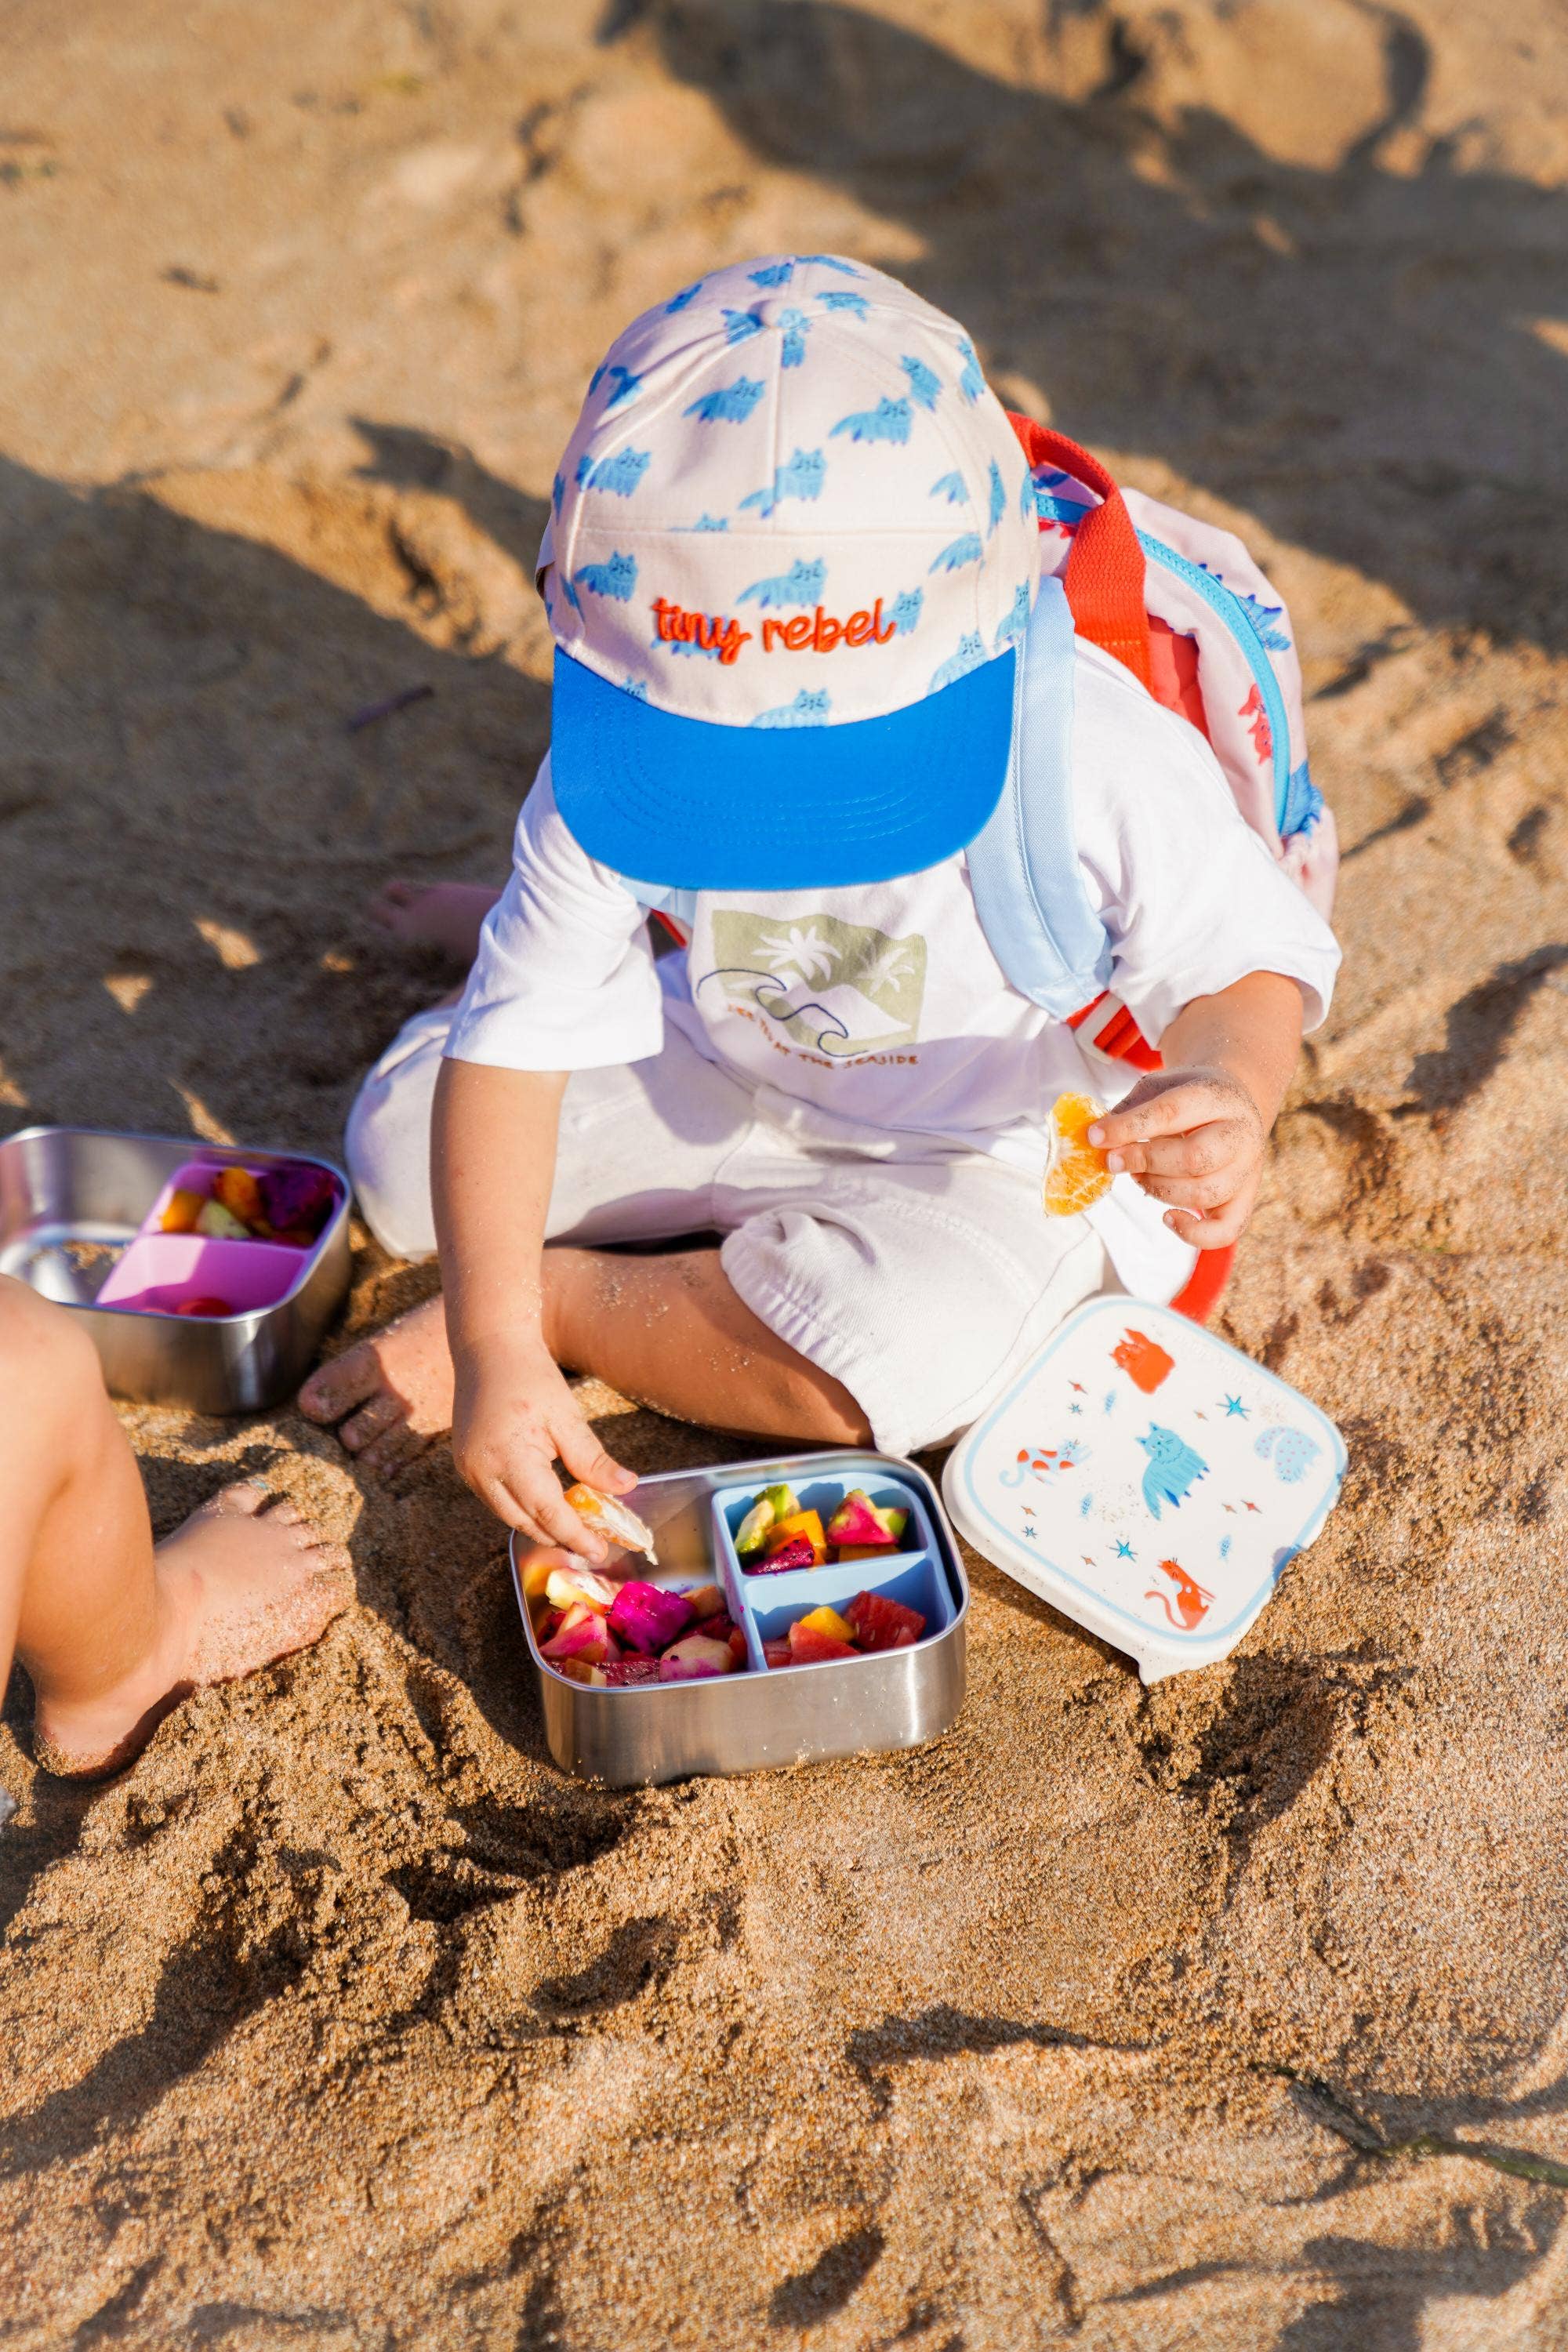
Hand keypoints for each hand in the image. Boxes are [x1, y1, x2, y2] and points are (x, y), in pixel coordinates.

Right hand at [449, 1326, 635, 1555]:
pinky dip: (523, 1508)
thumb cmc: (531, 1376)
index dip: (576, 1535)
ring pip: (509, 1516)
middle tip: (594, 1542)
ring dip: (541, 1525)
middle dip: (560, 1536)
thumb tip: (626, 1487)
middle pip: (525, 1522)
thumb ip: (592, 1458)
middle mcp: (481, 1470)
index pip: (547, 1512)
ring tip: (576, 1526)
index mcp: (508, 1456)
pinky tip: (548, 1504)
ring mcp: (468, 1470)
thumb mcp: (568, 1416)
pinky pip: (497, 1500)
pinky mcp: (465, 1466)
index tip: (600, 1551)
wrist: (488, 1348)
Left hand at [1089, 1067, 1267, 1249]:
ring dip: (1158, 1189)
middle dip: (1144, 1162)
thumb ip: (1129, 1110)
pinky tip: (1166, 1217)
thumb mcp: (1160, 1088)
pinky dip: (1192, 1234)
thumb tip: (1096, 1137)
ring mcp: (1247, 1169)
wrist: (1233, 1105)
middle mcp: (1240, 1133)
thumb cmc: (1188, 1098)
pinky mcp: (1245, 1199)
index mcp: (1217, 1096)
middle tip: (1114, 1161)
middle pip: (1194, 1158)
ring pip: (1203, 1194)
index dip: (1129, 1127)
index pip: (1171, 1112)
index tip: (1095, 1136)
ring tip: (1137, 1175)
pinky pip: (1226, 1230)